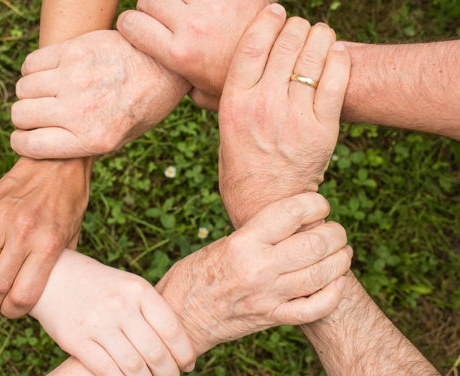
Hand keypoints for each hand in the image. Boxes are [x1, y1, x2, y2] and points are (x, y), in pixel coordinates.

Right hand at [0, 157, 91, 317]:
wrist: (58, 160)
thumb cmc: (70, 201)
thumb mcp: (73, 234)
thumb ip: (58, 263)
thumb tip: (44, 291)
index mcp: (49, 244)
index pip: (22, 295)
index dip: (13, 312)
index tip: (12, 312)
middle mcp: (24, 233)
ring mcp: (2, 219)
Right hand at [10, 30, 189, 158]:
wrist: (165, 66)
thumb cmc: (143, 106)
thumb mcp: (120, 139)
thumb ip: (83, 145)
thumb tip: (44, 145)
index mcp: (92, 139)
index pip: (29, 145)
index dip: (22, 142)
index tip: (25, 137)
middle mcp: (80, 111)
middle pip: (20, 115)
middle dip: (25, 117)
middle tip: (40, 113)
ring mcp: (75, 78)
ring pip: (23, 88)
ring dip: (30, 92)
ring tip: (48, 92)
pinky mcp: (74, 51)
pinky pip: (31, 63)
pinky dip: (33, 70)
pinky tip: (51, 73)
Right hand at [30, 249, 195, 375]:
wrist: (54, 276)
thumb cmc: (99, 285)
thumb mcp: (127, 286)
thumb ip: (149, 310)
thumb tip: (177, 345)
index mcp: (138, 289)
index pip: (171, 328)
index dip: (184, 352)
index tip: (188, 364)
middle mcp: (120, 305)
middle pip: (155, 351)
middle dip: (168, 373)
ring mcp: (98, 323)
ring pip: (134, 366)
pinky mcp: (76, 340)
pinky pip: (106, 370)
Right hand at [117, 0, 266, 109]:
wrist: (279, 66)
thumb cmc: (233, 83)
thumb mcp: (199, 94)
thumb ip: (174, 83)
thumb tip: (154, 79)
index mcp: (178, 55)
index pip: (130, 23)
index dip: (130, 24)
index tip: (138, 28)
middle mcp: (192, 27)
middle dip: (152, 6)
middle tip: (167, 17)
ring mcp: (214, 4)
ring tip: (188, 2)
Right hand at [156, 193, 351, 353]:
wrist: (179, 316)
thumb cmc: (196, 274)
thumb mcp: (223, 244)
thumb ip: (258, 234)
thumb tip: (295, 222)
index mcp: (242, 242)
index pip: (291, 212)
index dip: (315, 203)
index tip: (320, 204)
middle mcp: (258, 268)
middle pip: (315, 243)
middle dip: (335, 233)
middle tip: (336, 231)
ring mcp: (267, 296)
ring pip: (322, 274)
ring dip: (340, 260)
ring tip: (342, 252)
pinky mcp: (271, 318)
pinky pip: (314, 309)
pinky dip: (333, 295)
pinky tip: (337, 283)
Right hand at [218, 5, 350, 227]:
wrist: (266, 205)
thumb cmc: (241, 167)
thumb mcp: (224, 130)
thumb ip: (229, 98)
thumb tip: (230, 68)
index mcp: (234, 103)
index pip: (252, 45)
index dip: (267, 20)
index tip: (276, 11)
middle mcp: (263, 105)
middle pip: (286, 43)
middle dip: (296, 26)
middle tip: (300, 26)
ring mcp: (294, 117)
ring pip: (313, 56)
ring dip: (320, 36)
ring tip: (320, 34)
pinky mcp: (322, 129)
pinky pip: (336, 80)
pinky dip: (339, 59)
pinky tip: (336, 52)